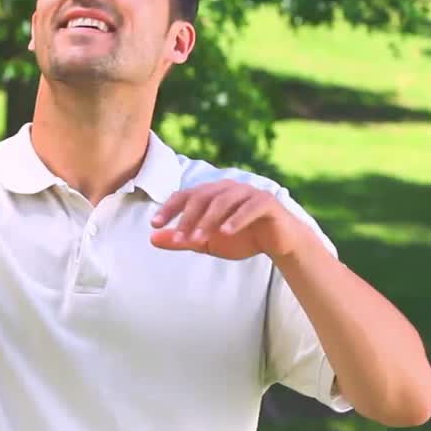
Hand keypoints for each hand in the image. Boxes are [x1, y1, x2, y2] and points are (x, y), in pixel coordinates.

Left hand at [150, 181, 307, 261]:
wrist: (279, 243)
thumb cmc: (241, 238)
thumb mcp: (207, 242)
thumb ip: (182, 239)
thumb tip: (152, 239)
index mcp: (212, 193)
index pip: (185, 195)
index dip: (169, 208)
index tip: (154, 225)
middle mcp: (228, 188)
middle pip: (202, 196)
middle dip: (187, 217)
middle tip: (177, 237)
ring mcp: (248, 193)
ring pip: (224, 201)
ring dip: (209, 220)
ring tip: (198, 239)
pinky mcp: (267, 203)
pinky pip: (249, 207)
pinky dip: (236, 219)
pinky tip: (226, 232)